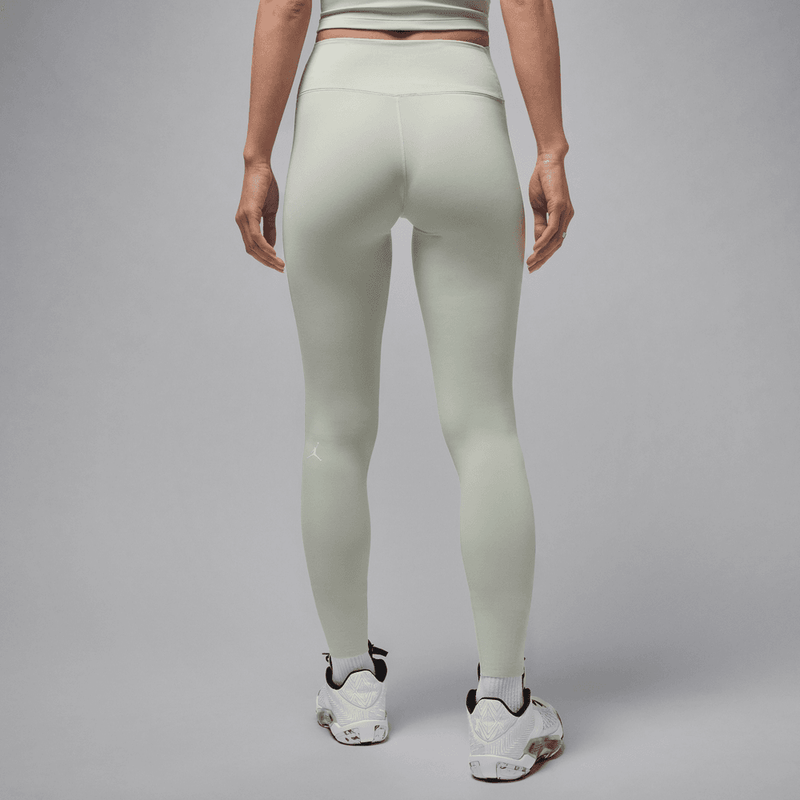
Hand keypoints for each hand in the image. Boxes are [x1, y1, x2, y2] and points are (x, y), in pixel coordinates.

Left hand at [235, 162, 285, 272]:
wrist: (259, 167)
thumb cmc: (265, 186)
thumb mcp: (269, 211)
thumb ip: (269, 229)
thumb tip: (271, 245)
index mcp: (245, 222)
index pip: (252, 247)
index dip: (263, 258)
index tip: (276, 264)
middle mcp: (241, 222)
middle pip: (252, 250)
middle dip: (266, 262)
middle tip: (280, 268)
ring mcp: (243, 218)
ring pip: (254, 246)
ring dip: (267, 257)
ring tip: (279, 264)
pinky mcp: (249, 214)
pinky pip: (256, 236)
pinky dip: (265, 247)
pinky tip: (273, 253)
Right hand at [527, 153, 573, 272]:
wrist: (548, 161)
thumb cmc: (542, 181)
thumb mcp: (538, 206)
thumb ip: (539, 223)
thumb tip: (537, 240)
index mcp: (562, 217)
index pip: (554, 241)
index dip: (544, 254)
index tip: (533, 264)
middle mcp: (567, 216)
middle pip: (556, 244)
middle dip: (543, 258)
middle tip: (531, 268)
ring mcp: (565, 212)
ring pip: (555, 239)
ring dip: (542, 253)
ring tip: (531, 262)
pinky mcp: (560, 206)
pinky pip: (552, 228)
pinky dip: (544, 240)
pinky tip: (536, 248)